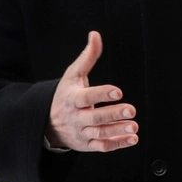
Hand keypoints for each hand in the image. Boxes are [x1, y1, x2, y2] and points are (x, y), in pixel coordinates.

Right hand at [45, 31, 137, 151]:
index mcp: (73, 99)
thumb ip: (87, 56)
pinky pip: (102, 147)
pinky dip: (117, 144)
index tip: (118, 91)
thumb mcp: (73, 74)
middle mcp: (76, 117)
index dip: (102, 94)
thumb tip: (95, 34)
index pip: (87, 97)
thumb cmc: (65, 94)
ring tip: (134, 126)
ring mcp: (81, 132)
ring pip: (100, 134)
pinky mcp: (87, 144)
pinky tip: (132, 138)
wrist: (47, 123)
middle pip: (95, 117)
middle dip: (113, 114)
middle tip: (132, 110)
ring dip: (117, 131)